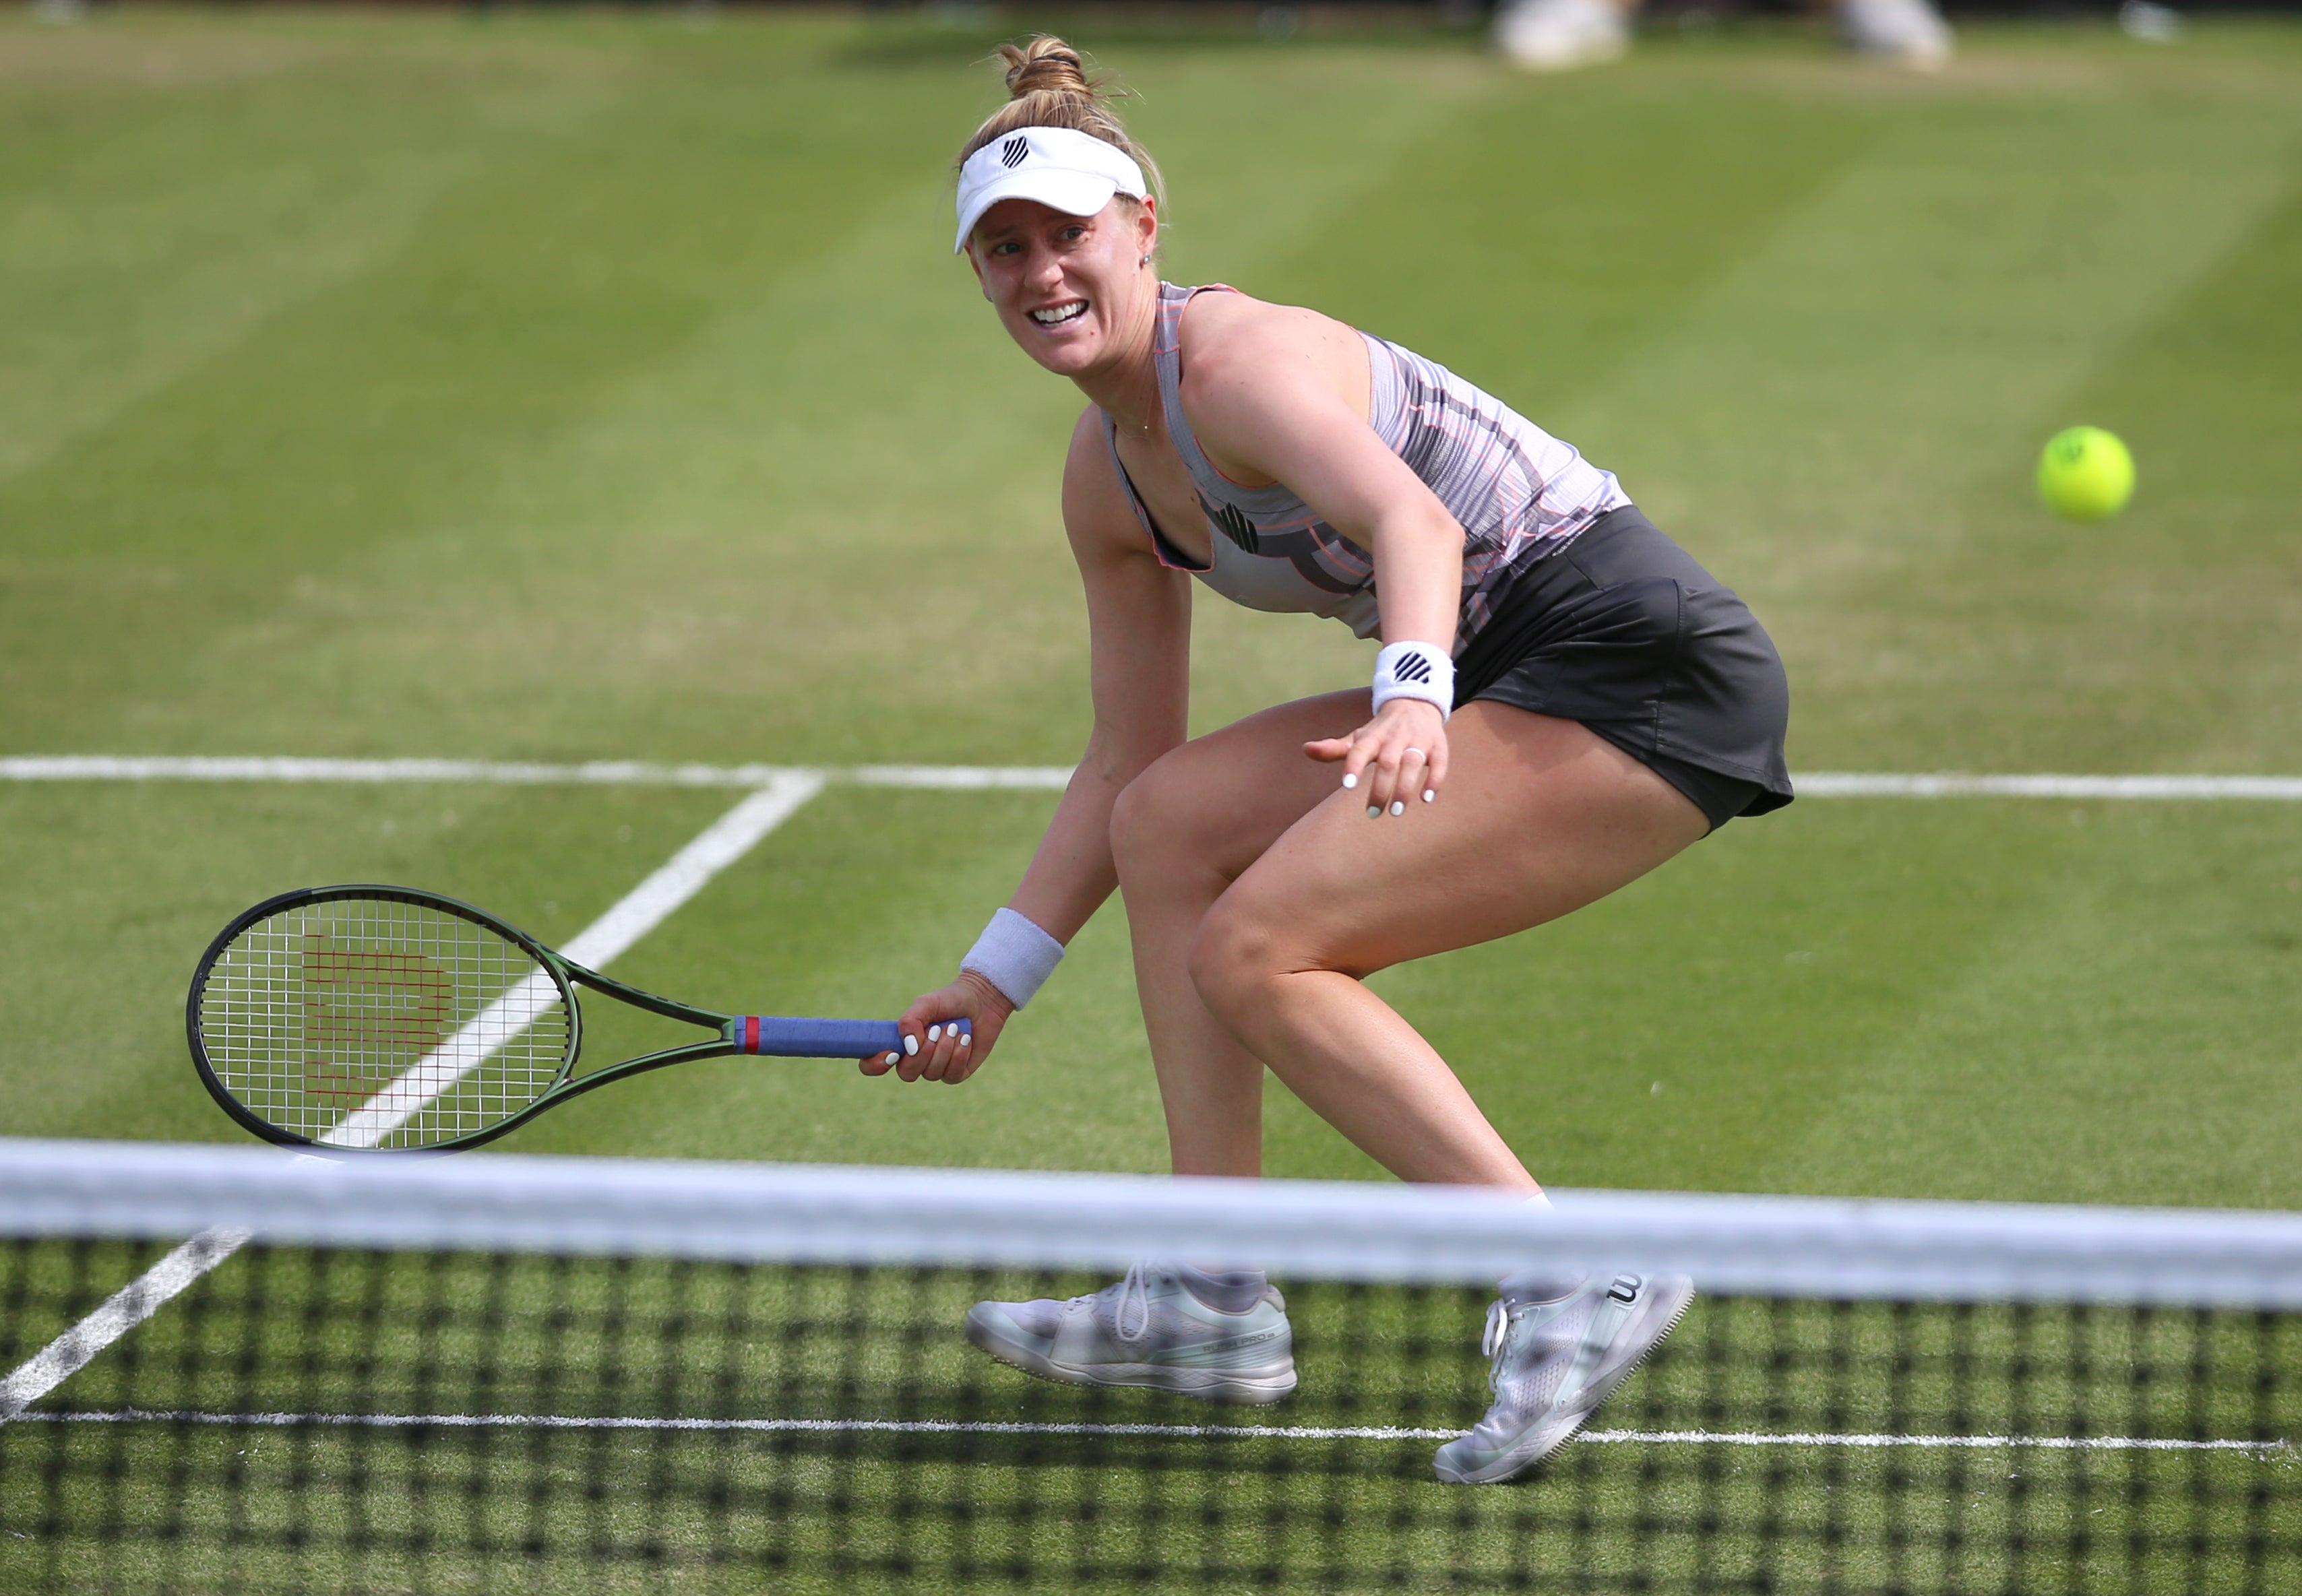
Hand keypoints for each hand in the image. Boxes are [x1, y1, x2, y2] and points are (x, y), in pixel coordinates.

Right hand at [857, 970, 1013, 1083]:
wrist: (981, 1000)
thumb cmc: (949, 1000)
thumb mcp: (925, 1004)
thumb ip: (910, 1022)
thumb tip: (908, 1049)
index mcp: (901, 1044)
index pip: (874, 1065)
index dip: (875, 1065)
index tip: (891, 1053)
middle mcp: (916, 1059)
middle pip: (906, 1073)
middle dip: (923, 1053)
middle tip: (937, 1030)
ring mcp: (937, 1068)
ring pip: (931, 1074)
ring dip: (944, 1048)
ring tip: (954, 1028)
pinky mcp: (957, 1072)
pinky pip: (951, 1075)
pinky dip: (959, 1055)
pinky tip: (966, 1039)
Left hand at [1304, 697, 1448, 816]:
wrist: (1415, 704)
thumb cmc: (1381, 731)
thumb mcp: (1358, 737)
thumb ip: (1334, 748)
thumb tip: (1306, 750)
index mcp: (1372, 736)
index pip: (1360, 749)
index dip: (1354, 766)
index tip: (1348, 786)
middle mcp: (1395, 737)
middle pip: (1388, 762)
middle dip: (1380, 788)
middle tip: (1373, 813)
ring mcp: (1418, 740)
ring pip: (1412, 763)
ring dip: (1405, 787)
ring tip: (1396, 810)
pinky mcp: (1438, 745)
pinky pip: (1440, 762)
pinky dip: (1434, 779)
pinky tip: (1426, 798)